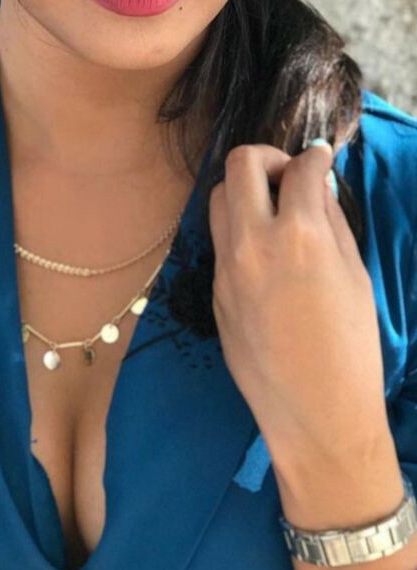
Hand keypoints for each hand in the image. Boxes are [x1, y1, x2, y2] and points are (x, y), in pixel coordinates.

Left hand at [208, 142, 388, 470]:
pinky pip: (219, 239)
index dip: (316, 157)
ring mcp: (226, 267)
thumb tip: (318, 185)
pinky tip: (264, 248)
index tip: (320, 159)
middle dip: (268, 157)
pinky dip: (239, 228)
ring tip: (273, 210)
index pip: (300, 168)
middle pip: (240, 164)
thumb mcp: (355, 275)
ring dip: (245, 190)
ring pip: (218, 197)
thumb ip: (332, 222)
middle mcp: (253, 242)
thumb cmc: (351, 347)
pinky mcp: (214, 290)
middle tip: (289, 177)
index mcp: (299, 236)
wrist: (315, 412)